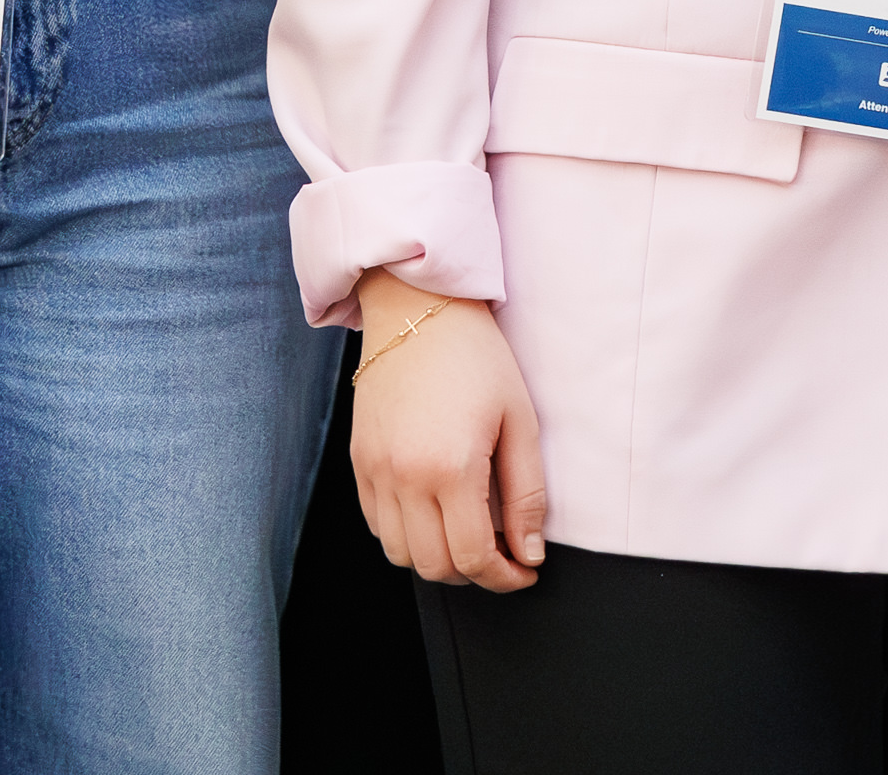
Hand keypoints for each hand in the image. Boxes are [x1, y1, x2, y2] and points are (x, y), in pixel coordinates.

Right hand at [346, 267, 549, 591]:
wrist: (419, 309)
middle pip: (434, 566)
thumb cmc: (477, 358)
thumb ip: (527, 495)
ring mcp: (375, 470)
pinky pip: (377, 524)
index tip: (525, 570)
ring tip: (466, 534)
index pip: (474, 557)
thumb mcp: (520, 421)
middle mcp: (404, 476)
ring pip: (400, 554)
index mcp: (450, 467)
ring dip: (436, 558)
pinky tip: (433, 513)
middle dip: (474, 574)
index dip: (505, 577)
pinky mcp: (358, 460)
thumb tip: (529, 554)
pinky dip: (406, 534)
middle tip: (501, 554)